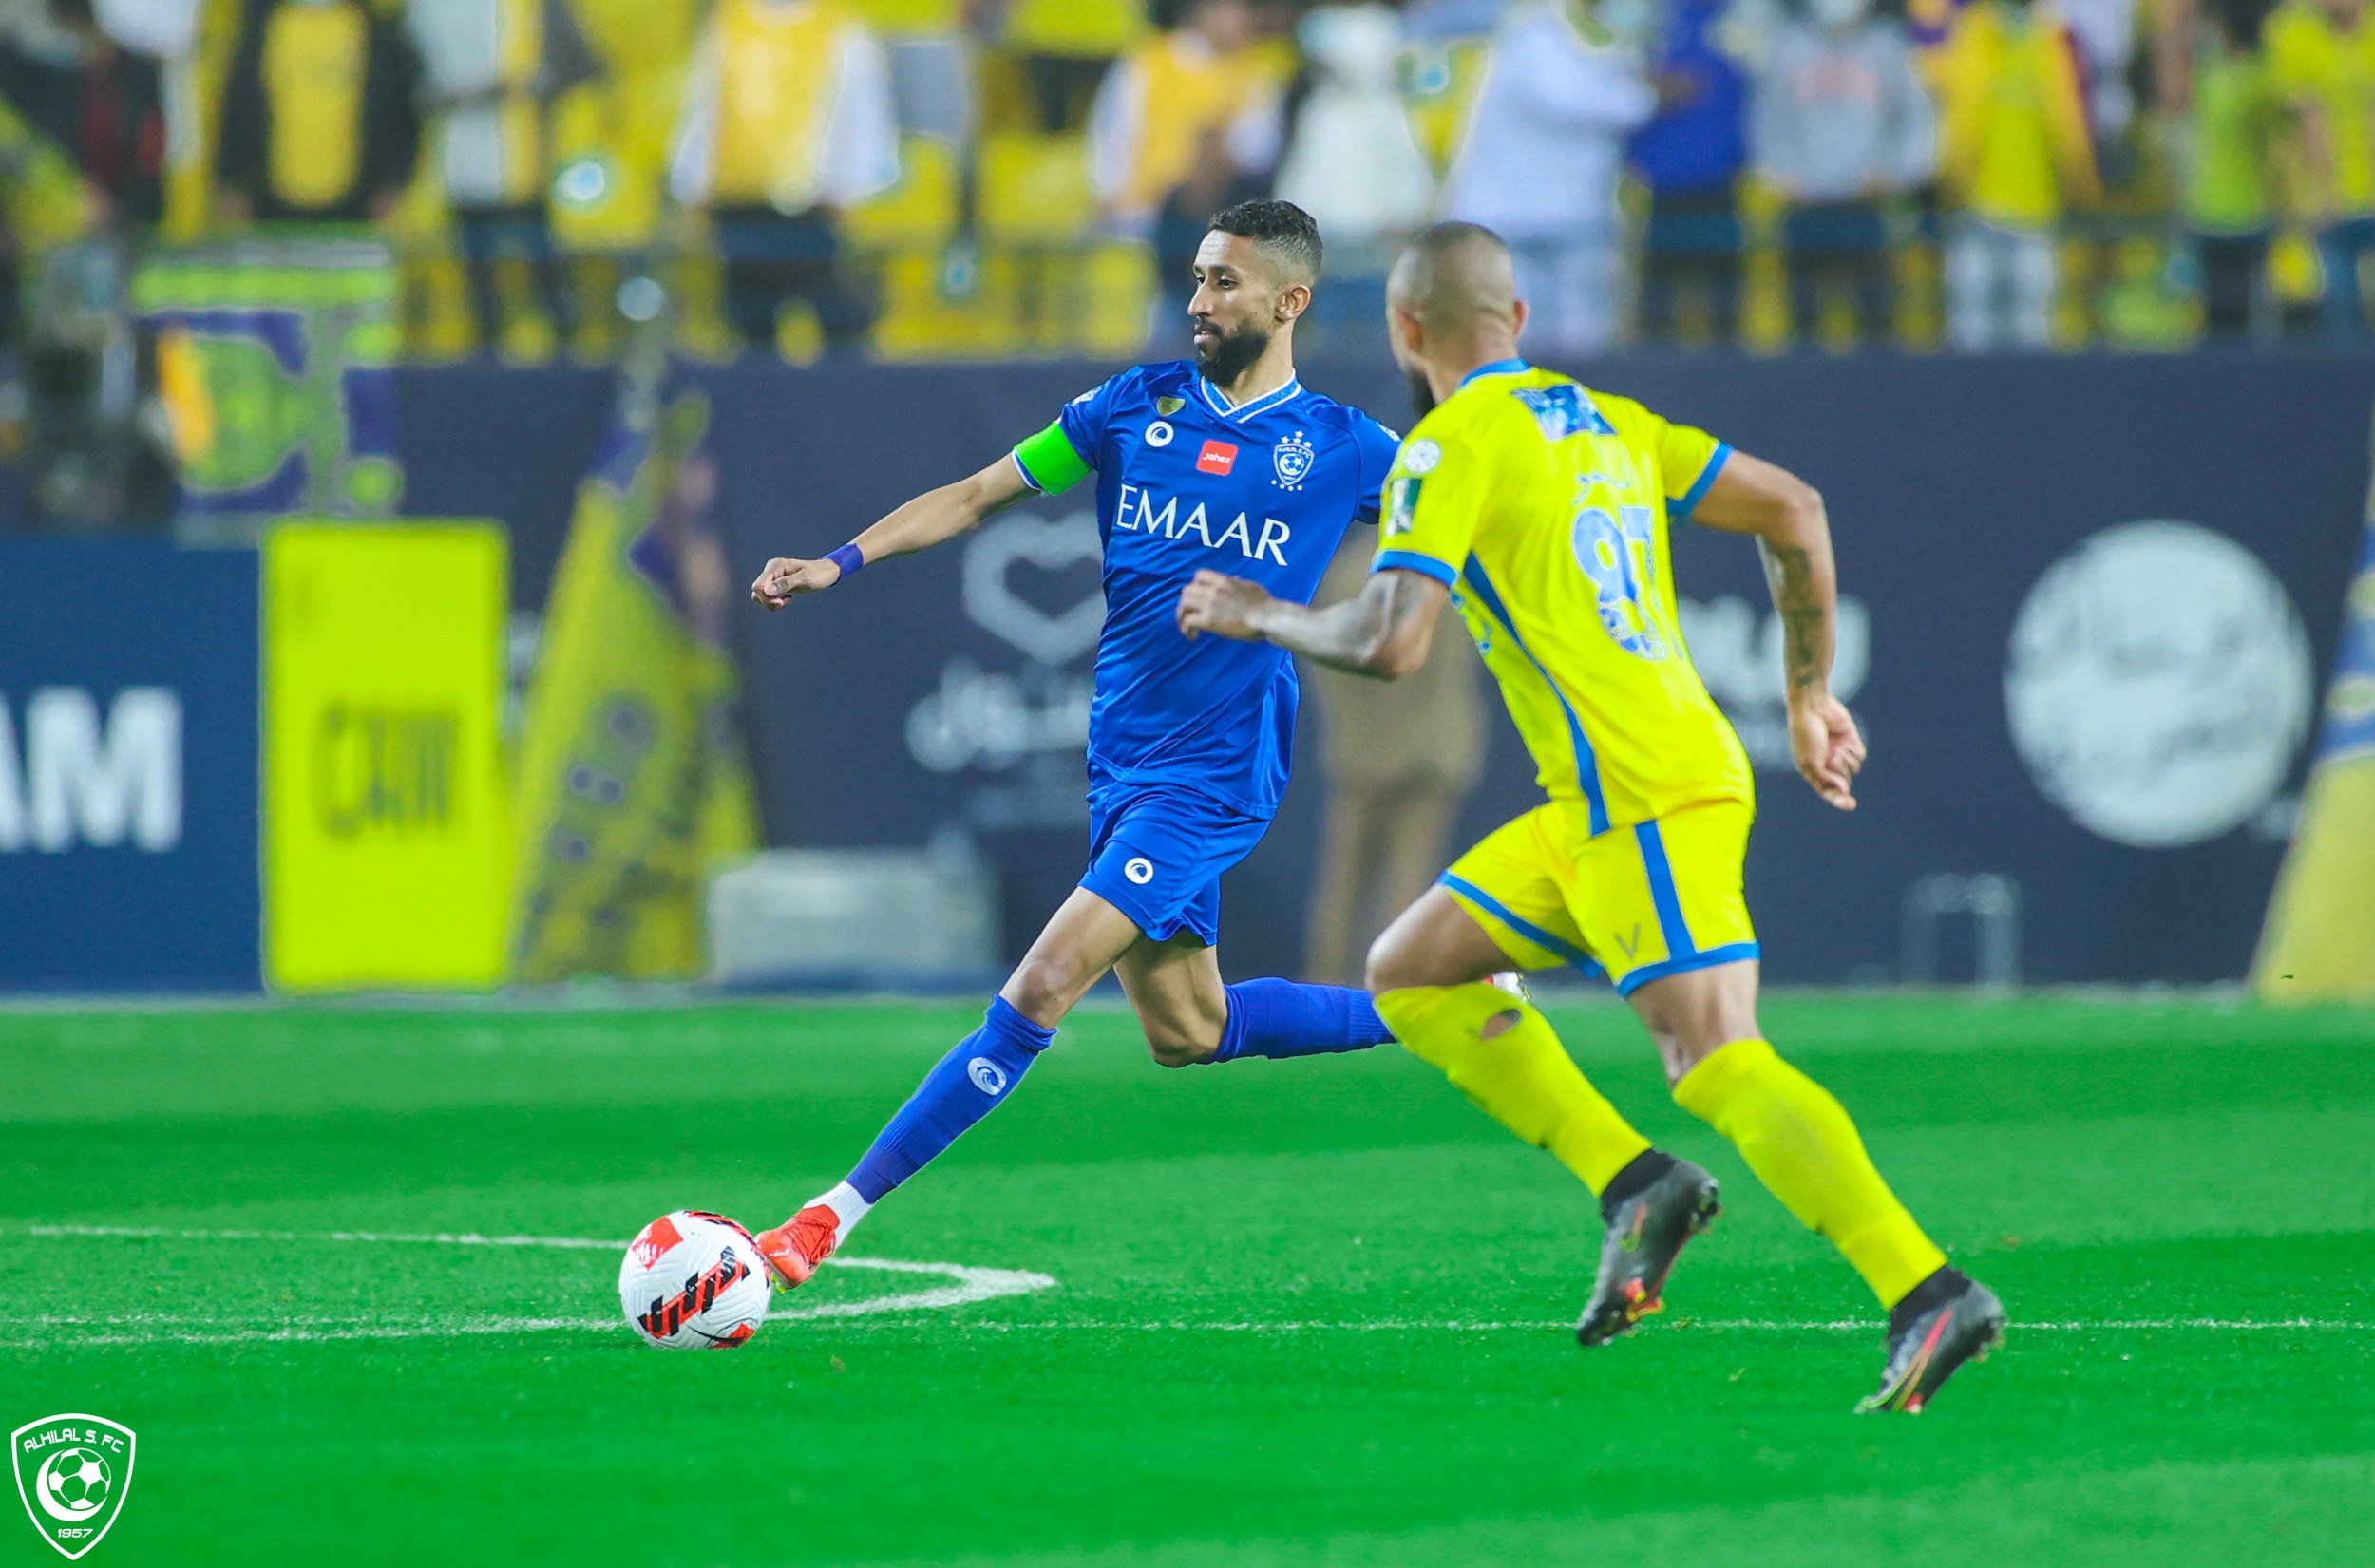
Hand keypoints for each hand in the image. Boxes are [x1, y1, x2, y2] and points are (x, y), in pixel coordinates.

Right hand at [751, 556, 840, 608]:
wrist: (827, 573)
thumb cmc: (818, 574)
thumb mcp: (804, 579)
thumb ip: (785, 584)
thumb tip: (766, 591)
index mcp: (775, 566)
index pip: (758, 586)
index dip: (766, 598)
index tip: (781, 601)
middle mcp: (771, 570)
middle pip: (757, 592)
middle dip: (768, 602)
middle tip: (784, 603)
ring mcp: (773, 577)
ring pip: (760, 596)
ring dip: (771, 603)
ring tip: (787, 601)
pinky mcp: (776, 583)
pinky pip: (767, 596)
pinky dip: (775, 602)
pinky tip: (788, 599)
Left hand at [1175, 569, 1274, 640]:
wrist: (1266, 618)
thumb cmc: (1264, 604)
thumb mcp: (1250, 586)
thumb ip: (1238, 583)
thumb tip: (1233, 580)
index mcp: (1223, 581)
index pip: (1199, 575)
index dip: (1196, 585)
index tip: (1199, 595)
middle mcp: (1213, 591)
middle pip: (1187, 591)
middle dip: (1186, 603)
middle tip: (1190, 614)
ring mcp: (1209, 605)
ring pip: (1184, 605)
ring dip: (1182, 616)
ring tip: (1187, 627)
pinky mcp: (1209, 621)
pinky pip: (1188, 621)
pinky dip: (1187, 628)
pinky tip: (1192, 636)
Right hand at [1787, 690, 1864, 810]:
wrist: (1813, 707)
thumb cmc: (1806, 735)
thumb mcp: (1811, 762)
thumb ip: (1826, 780)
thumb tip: (1844, 790)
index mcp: (1813, 771)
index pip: (1828, 791)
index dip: (1838, 800)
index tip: (1851, 805)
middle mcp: (1827, 764)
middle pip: (1843, 782)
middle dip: (1840, 772)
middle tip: (1832, 758)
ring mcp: (1839, 752)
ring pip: (1854, 769)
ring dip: (1847, 761)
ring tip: (1837, 750)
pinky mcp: (1850, 741)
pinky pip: (1860, 756)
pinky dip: (1853, 752)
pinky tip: (1845, 742)